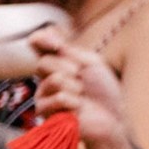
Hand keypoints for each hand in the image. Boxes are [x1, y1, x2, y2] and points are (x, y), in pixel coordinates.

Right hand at [29, 34, 129, 148]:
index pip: (36, 43)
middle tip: (83, 80)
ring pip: (53, 80)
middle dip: (71, 70)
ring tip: (82, 96)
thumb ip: (68, 49)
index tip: (57, 44)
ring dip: (75, 87)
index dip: (41, 39)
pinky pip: (57, 98)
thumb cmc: (104, 91)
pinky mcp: (45, 112)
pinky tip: (78, 108)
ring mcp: (43, 95)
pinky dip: (74, 102)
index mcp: (55, 62)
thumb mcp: (91, 62)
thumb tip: (47, 31)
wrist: (112, 117)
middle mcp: (44, 76)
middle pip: (44, 62)